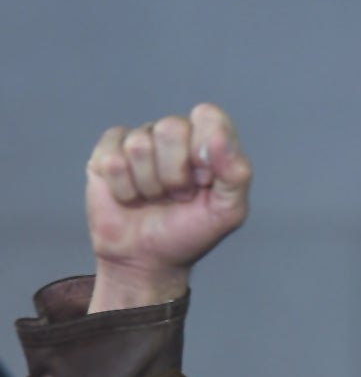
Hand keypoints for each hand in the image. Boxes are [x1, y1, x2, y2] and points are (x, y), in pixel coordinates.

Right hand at [86, 103, 251, 311]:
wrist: (147, 259)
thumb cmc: (190, 233)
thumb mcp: (227, 212)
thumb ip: (236, 174)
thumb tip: (219, 137)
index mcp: (208, 144)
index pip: (208, 116)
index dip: (204, 148)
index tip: (205, 180)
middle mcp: (174, 137)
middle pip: (171, 128)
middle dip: (175, 173)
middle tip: (179, 196)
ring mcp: (140, 142)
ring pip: (140, 144)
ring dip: (149, 185)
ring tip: (154, 199)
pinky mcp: (107, 152)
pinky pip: (112, 158)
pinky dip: (124, 188)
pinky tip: (131, 198)